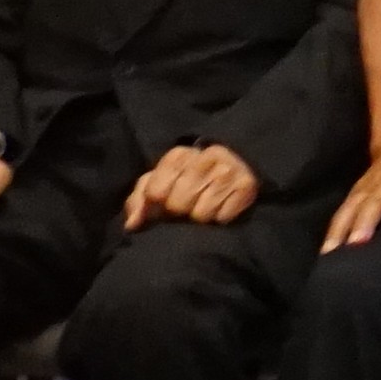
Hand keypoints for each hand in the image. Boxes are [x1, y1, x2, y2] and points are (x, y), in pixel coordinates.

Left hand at [122, 142, 261, 227]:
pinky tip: (221, 207)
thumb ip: (139, 201)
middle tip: (187, 206)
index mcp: (178, 155)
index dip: (157, 204)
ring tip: (204, 205)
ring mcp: (228, 170)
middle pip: (178, 204)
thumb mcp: (158, 184)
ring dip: (201, 216)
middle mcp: (205, 157)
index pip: (156, 192)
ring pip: (202, 214)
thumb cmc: (185, 180)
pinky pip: (223, 217)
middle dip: (180, 211)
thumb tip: (133, 224)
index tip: (164, 203)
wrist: (233, 165)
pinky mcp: (247, 185)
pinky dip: (221, 217)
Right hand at [328, 134, 380, 250]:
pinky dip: (332, 229)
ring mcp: (365, 189)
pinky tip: (325, 249)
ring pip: (350, 208)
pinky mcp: (353, 193)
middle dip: (364, 224)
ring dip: (340, 229)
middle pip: (372, 205)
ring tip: (331, 251)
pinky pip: (341, 211)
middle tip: (357, 244)